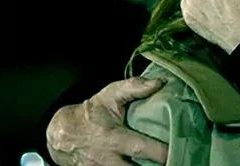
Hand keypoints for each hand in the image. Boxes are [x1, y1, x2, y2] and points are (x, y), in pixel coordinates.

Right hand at [46, 77, 167, 165]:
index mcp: (113, 138)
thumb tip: (160, 82)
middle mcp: (108, 160)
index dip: (161, 152)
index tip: (177, 150)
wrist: (62, 134)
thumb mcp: (110, 95)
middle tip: (177, 161)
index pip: (142, 148)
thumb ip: (134, 87)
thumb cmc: (91, 112)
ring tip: (168, 163)